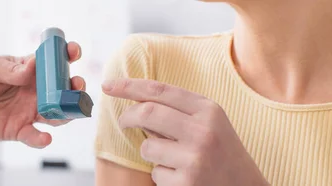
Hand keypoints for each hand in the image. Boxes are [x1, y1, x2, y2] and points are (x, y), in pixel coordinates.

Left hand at [0, 42, 84, 147]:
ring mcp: (31, 111)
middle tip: (77, 84)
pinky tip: (44, 138)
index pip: (54, 61)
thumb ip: (10, 69)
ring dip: (67, 112)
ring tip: (67, 111)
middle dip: (75, 87)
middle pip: (64, 89)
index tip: (73, 51)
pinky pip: (35, 136)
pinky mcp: (20, 130)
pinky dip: (41, 139)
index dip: (67, 54)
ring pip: (58, 114)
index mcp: (32, 69)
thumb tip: (32, 65)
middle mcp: (37, 91)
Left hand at [102, 78, 268, 185]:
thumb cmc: (223, 154)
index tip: (108, 85)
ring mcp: (195, 157)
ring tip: (173, 160)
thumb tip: (135, 101)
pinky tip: (183, 178)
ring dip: (151, 153)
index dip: (129, 85)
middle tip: (123, 122)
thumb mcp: (210, 124)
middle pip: (147, 112)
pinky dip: (162, 176)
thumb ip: (178, 111)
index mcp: (208, 110)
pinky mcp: (187, 181)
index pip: (159, 90)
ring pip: (147, 146)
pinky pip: (156, 173)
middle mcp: (203, 130)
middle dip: (127, 117)